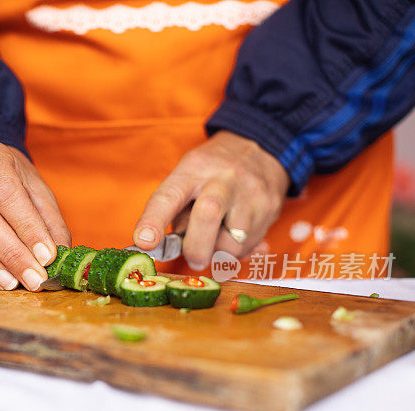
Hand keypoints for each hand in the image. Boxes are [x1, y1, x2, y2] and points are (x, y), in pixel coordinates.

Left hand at [133, 131, 289, 269]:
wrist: (262, 148)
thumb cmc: (212, 173)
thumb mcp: (188, 178)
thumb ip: (176, 212)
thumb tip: (166, 249)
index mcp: (192, 170)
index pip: (169, 196)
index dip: (153, 221)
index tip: (144, 243)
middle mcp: (223, 178)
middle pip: (208, 215)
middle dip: (196, 248)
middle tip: (193, 258)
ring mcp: (251, 192)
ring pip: (232, 242)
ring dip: (219, 251)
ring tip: (218, 235)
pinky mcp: (271, 207)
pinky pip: (250, 246)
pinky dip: (238, 250)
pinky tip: (236, 232)